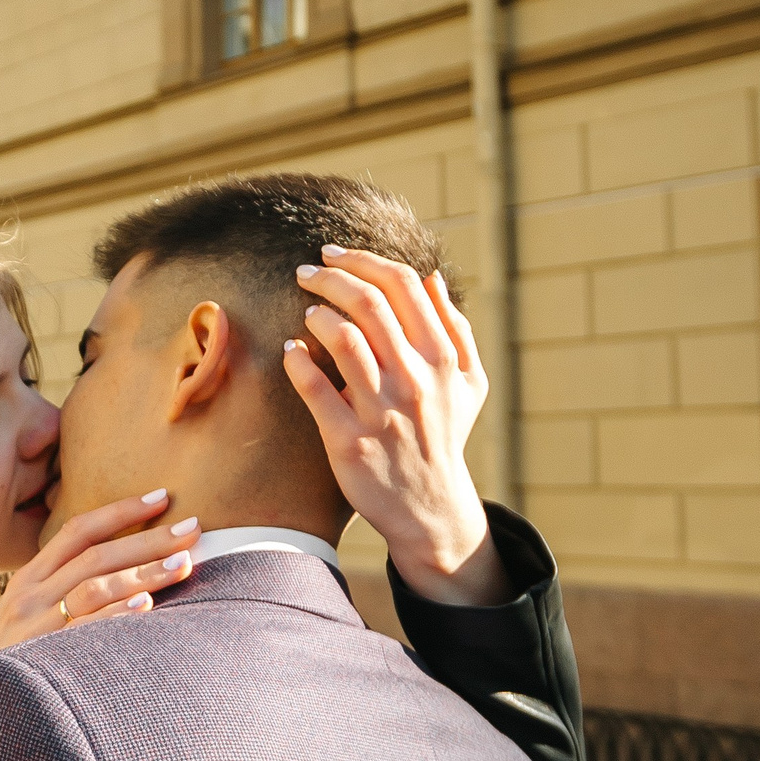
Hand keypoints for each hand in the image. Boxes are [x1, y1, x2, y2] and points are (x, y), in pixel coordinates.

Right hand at [0, 490, 202, 658]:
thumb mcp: (17, 616)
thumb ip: (54, 592)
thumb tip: (112, 575)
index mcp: (30, 579)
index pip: (78, 531)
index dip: (121, 511)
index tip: (161, 497)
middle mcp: (32, 596)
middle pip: (96, 555)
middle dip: (148, 538)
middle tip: (192, 528)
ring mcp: (36, 626)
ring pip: (94, 587)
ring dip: (144, 573)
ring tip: (184, 564)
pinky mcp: (41, 658)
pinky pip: (83, 632)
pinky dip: (115, 616)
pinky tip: (146, 607)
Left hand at [282, 246, 506, 606]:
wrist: (429, 506)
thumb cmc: (444, 434)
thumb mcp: (467, 382)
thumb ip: (454, 327)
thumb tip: (431, 279)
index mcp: (441, 358)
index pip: (402, 285)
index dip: (363, 260)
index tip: (334, 254)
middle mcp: (414, 379)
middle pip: (368, 304)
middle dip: (330, 277)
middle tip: (307, 272)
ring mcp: (381, 411)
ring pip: (343, 340)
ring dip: (318, 315)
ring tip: (308, 312)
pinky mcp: (349, 441)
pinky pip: (314, 390)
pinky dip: (298, 361)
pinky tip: (291, 349)